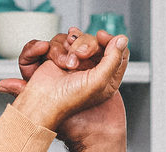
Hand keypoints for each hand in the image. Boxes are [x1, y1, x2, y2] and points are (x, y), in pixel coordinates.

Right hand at [1, 30, 128, 132]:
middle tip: (80, 54)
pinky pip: (69, 42)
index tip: (100, 37)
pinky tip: (61, 60)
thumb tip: (122, 39)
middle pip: (101, 43)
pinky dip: (64, 47)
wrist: (43, 100)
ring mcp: (81, 64)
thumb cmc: (70, 98)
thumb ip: (114, 59)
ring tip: (69, 63)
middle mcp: (96, 71)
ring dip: (75, 47)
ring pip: (84, 40)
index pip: (120, 52)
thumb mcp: (99, 80)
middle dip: (88, 44)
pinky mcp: (66, 58)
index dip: (111, 41)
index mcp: (109, 79)